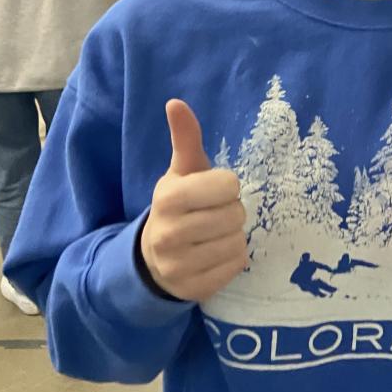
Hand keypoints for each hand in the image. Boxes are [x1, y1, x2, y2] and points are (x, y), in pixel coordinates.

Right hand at [140, 100, 248, 301]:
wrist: (154, 257)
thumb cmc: (179, 205)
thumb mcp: (181, 171)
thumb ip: (185, 138)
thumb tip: (176, 102)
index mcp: (169, 198)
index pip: (228, 185)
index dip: (226, 187)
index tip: (212, 191)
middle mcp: (169, 233)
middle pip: (235, 215)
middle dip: (232, 212)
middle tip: (214, 215)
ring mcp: (179, 266)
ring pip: (237, 242)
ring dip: (233, 237)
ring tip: (214, 235)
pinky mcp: (193, 289)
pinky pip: (236, 267)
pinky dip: (232, 259)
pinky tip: (214, 255)